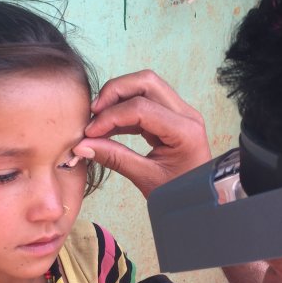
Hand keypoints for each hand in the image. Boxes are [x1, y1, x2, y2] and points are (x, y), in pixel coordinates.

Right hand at [74, 70, 211, 197]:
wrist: (199, 200)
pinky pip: (146, 102)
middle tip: (93, 113)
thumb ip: (115, 158)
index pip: (141, 108)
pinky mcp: (173, 117)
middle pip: (146, 82)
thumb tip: (82, 146)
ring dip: (118, 98)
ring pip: (145, 86)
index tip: (89, 133)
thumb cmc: (180, 194)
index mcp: (185, 131)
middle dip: (114, 92)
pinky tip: (108, 127)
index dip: (110, 116)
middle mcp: (186, 115)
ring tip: (98, 121)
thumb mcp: (147, 179)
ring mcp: (181, 113)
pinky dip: (124, 110)